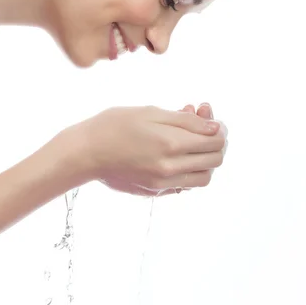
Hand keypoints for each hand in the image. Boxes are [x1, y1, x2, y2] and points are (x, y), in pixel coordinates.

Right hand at [70, 104, 226, 196]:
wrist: (85, 153)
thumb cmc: (113, 126)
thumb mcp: (150, 113)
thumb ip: (185, 121)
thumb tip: (214, 127)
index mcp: (171, 144)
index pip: (215, 141)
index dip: (220, 128)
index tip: (210, 118)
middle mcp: (171, 168)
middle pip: (215, 161)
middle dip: (216, 143)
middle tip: (204, 130)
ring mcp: (163, 183)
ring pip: (203, 178)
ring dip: (205, 160)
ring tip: (191, 144)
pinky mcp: (155, 192)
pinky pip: (185, 186)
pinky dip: (189, 172)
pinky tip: (175, 156)